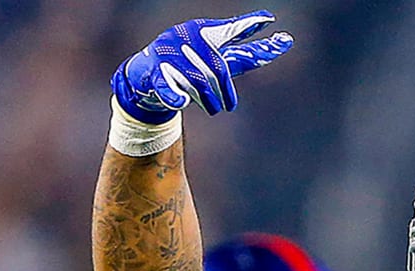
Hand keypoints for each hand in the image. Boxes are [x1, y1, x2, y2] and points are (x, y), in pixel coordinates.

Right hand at [112, 10, 293, 123]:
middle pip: (219, 70)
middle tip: (229, 106)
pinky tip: (181, 101)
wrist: (145, 73)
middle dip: (226, 93)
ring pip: (200, 86)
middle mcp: (188, 39)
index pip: (233, 32)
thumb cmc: (188, 65)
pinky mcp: (156, 73)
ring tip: (211, 107)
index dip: (250, 27)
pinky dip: (175, 97)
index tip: (269, 19)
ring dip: (208, 102)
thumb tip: (270, 50)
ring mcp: (171, 55)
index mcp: (205, 33)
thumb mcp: (216, 59)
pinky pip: (169, 89)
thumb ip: (241, 56)